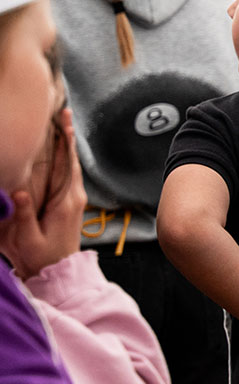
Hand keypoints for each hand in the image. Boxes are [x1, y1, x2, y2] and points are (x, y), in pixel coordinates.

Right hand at [0, 110, 85, 281]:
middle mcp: (74, 197)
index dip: (64, 142)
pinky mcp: (70, 203)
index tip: (63, 121)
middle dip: (66, 135)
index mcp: (65, 202)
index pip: (65, 165)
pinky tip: (58, 149)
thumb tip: (19, 192)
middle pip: (70, 160)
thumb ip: (23, 215)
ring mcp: (74, 199)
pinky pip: (67, 175)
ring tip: (61, 122)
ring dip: (65, 145)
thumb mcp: (28, 238)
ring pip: (70, 166)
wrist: (58, 272)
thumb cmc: (41, 257)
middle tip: (63, 111)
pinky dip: (63, 159)